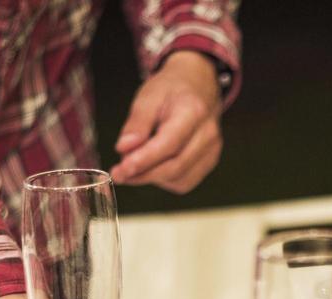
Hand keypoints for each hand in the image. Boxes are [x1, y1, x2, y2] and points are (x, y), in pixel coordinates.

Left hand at [109, 51, 222, 193]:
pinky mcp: (209, 161)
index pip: (168, 145)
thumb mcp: (148, 96)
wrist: (198, 84)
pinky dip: (165, 180)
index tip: (121, 170)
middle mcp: (208, 134)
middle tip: (119, 174)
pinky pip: (185, 181)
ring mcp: (212, 150)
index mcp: (193, 112)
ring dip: (152, 178)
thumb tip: (124, 149)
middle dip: (143, 175)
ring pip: (179, 179)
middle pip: (174, 167)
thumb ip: (136, 123)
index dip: (143, 161)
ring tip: (134, 164)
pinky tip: (153, 167)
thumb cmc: (172, 89)